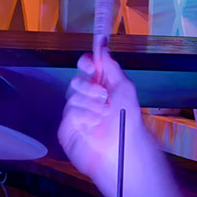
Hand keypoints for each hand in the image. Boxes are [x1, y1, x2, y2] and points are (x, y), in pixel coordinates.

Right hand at [58, 48, 154, 196]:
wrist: (122, 150)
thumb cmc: (127, 121)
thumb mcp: (124, 89)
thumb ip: (112, 67)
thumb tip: (103, 46)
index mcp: (102, 87)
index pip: (87, 68)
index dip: (87, 63)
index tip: (91, 64)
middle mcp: (88, 99)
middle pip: (76, 80)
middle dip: (89, 86)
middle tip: (103, 96)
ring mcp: (77, 114)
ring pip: (72, 96)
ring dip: (89, 103)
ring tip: (103, 114)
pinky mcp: (68, 129)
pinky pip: (69, 113)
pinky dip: (83, 116)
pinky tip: (93, 124)